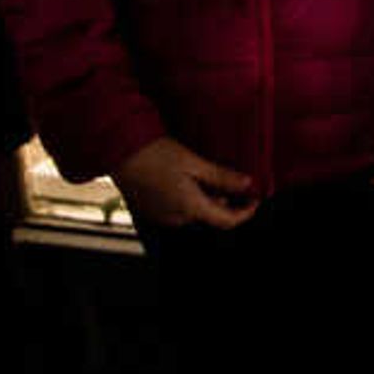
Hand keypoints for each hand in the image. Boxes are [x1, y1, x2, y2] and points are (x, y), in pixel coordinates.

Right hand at [111, 134, 258, 231]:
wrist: (118, 152)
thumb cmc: (153, 153)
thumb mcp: (193, 162)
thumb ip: (221, 176)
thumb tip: (246, 184)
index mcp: (190, 208)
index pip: (227, 221)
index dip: (245, 213)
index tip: (256, 200)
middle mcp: (176, 218)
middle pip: (210, 216)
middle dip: (224, 200)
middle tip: (231, 177)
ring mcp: (163, 216)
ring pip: (195, 212)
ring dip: (206, 198)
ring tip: (206, 173)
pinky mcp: (152, 210)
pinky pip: (178, 209)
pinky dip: (189, 197)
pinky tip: (186, 178)